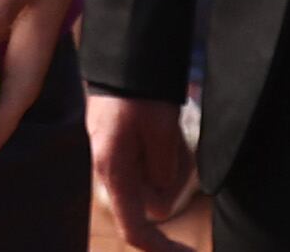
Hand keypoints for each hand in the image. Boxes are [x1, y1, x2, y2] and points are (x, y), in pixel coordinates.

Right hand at [89, 93, 196, 251]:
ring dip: (171, 164)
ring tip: (173, 130)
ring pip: (153, 182)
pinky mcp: (121, 149)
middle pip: (150, 201)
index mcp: (114, 171)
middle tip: (181, 146)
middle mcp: (109, 171)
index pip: (133, 229)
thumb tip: (160, 206)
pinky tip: (167, 129)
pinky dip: (164, 155)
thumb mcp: (161, 130)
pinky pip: (148, 165)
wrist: (123, 58)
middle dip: (173, 182)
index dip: (160, 248)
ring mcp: (114, 160)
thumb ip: (163, 172)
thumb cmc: (140, 91)